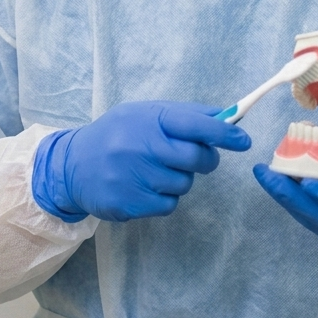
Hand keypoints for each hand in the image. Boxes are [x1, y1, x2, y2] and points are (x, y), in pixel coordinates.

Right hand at [34, 101, 250, 222]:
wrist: (73, 165)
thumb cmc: (118, 134)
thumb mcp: (146, 113)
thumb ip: (185, 114)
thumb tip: (226, 115)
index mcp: (149, 119)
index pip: (196, 125)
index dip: (224, 133)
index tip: (243, 140)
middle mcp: (141, 146)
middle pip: (196, 159)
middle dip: (205, 159)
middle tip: (197, 157)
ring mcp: (134, 177)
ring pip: (184, 184)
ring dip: (180, 179)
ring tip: (157, 169)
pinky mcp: (129, 204)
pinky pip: (168, 205)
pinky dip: (165, 197)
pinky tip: (146, 186)